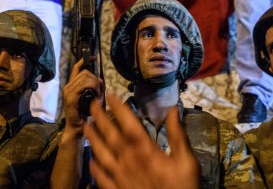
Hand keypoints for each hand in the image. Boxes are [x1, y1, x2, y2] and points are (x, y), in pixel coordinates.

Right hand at [63, 59, 103, 135]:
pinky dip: (92, 87)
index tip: (93, 58)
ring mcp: (68, 92)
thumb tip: (100, 80)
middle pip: (85, 72)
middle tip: (99, 89)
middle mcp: (68, 86)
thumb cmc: (86, 114)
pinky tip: (95, 94)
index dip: (84, 61)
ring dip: (95, 83)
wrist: (78, 129)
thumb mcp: (93, 97)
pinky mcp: (70, 98)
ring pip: (85, 77)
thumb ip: (96, 87)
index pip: (77, 68)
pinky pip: (83, 85)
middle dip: (95, 78)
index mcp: (73, 85)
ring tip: (97, 93)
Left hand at [84, 95, 199, 188]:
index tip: (109, 94)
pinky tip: (91, 159)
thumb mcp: (187, 161)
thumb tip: (172, 109)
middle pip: (109, 134)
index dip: (118, 107)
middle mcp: (127, 160)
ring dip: (92, 137)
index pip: (128, 123)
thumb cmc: (181, 188)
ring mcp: (119, 176)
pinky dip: (94, 166)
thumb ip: (177, 135)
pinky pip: (100, 176)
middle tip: (91, 103)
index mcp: (145, 150)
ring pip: (100, 153)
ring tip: (85, 125)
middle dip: (99, 117)